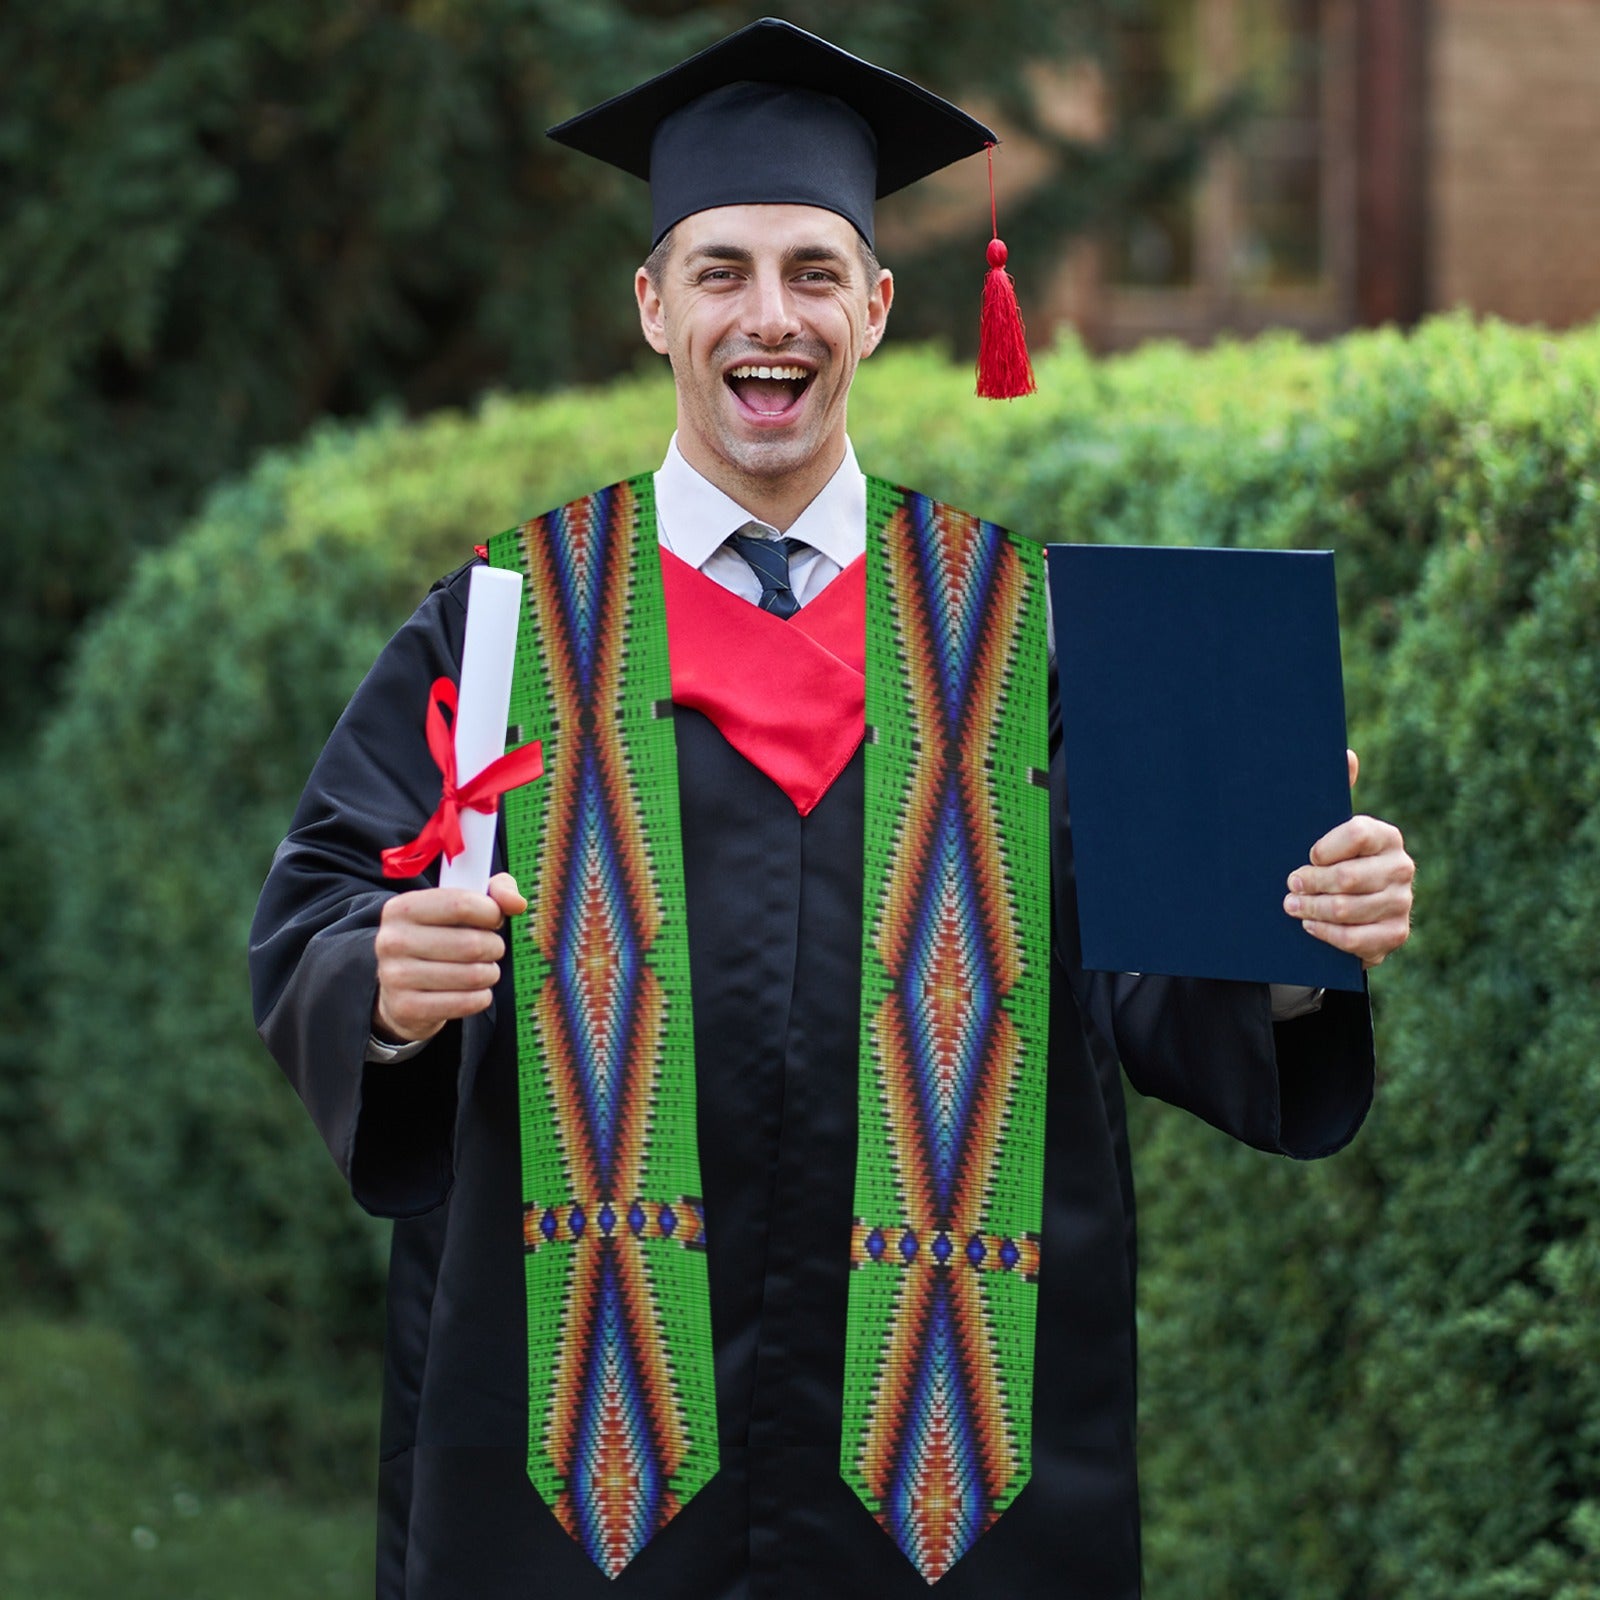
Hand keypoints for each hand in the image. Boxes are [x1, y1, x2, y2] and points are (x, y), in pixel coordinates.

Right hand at [372, 872, 526, 1044]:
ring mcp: (395, 976)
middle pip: (471, 944)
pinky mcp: (406, 1008)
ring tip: (483, 970)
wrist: (401, 988)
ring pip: (473, 975)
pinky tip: (474, 991)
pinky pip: (466, 1003)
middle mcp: (392, 940)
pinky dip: (481, 997)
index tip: (494, 919)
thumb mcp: (460, 905)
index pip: (461, 904)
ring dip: (490, 973)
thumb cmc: (440, 937)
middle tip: (491, 949)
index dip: (491, 912)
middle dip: (494, 947)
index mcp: (402, 908)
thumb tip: (517, 903)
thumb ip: (495, 892)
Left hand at [1283, 750, 1413, 968]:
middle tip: (1289, 885)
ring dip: (1312, 909)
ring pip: (1348, 909)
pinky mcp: (1395, 934)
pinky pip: (1355, 939)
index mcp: (1386, 836)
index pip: (1356, 833)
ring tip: (1291, 906)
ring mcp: (1401, 903)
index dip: (1324, 847)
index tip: (1306, 855)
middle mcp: (1401, 867)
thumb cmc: (1332, 860)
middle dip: (1310, 883)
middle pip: (1348, 877)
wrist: (1350, 909)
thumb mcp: (1328, 828)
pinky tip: (1310, 926)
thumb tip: (1346, 754)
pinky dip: (1327, 934)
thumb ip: (1336, 792)